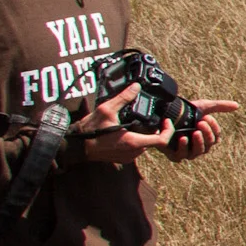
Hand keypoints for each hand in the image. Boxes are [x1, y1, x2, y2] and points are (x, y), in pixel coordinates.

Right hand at [77, 89, 240, 164]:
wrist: (76, 146)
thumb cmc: (90, 130)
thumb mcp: (106, 109)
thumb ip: (123, 98)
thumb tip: (136, 86)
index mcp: (134, 142)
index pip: (162, 140)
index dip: (169, 130)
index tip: (166, 120)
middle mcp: (134, 152)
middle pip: (154, 141)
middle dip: (155, 129)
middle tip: (150, 117)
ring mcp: (128, 157)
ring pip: (145, 145)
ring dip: (144, 134)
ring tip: (137, 121)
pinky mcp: (123, 159)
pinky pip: (136, 149)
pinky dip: (136, 139)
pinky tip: (126, 130)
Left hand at [165, 102, 239, 161]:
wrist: (164, 112)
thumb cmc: (185, 111)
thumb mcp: (203, 106)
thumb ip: (220, 106)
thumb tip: (238, 106)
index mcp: (206, 137)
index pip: (215, 138)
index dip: (213, 129)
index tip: (207, 118)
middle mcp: (198, 146)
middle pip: (208, 146)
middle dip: (206, 134)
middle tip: (200, 122)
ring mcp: (186, 151)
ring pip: (197, 152)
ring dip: (198, 142)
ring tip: (195, 132)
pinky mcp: (173, 154)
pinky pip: (181, 156)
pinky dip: (183, 148)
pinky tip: (183, 138)